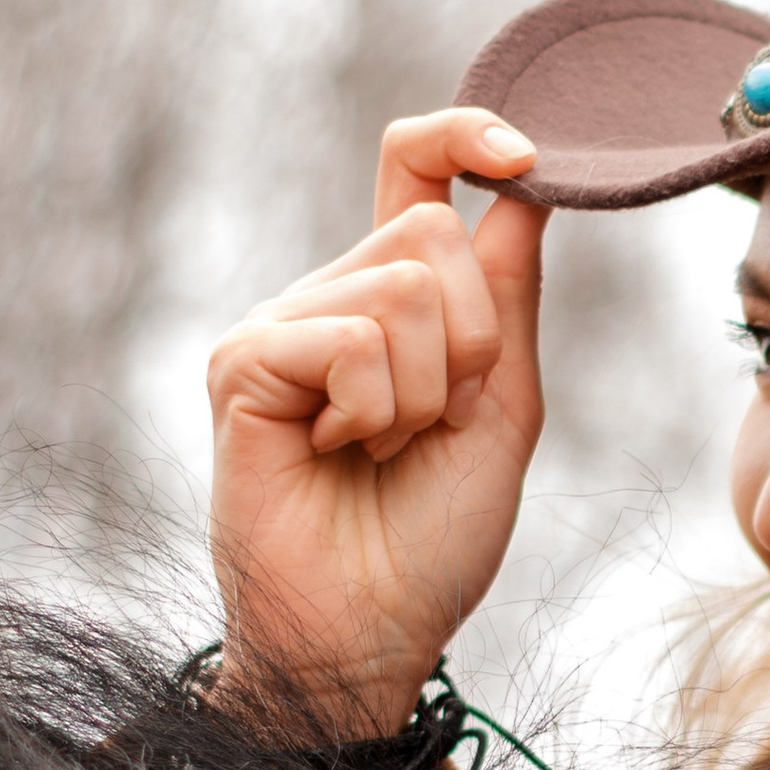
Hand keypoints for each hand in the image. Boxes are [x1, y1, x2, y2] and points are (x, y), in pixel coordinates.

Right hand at [206, 110, 545, 730]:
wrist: (370, 633)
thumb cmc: (432, 537)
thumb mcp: (501, 408)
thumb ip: (507, 301)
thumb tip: (525, 191)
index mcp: (392, 300)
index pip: (415, 171)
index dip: (466, 136)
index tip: (524, 154)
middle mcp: (329, 298)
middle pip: (432, 230)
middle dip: (469, 340)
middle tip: (433, 423)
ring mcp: (280, 326)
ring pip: (403, 284)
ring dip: (425, 389)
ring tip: (381, 448)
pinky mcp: (244, 363)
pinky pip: (352, 337)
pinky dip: (375, 407)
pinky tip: (338, 454)